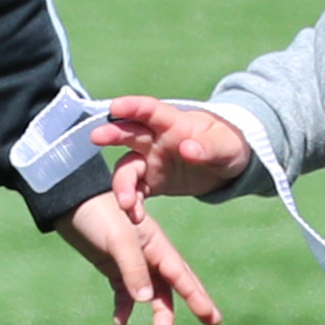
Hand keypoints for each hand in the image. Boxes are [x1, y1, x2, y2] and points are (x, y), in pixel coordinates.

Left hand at [59, 191, 221, 324]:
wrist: (70, 202)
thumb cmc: (98, 215)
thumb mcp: (118, 240)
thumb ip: (133, 269)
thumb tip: (145, 300)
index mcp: (156, 244)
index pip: (181, 274)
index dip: (197, 296)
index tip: (211, 317)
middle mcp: (149, 254)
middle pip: (173, 284)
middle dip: (193, 303)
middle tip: (212, 322)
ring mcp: (131, 262)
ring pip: (151, 293)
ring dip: (158, 312)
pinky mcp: (113, 268)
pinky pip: (124, 292)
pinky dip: (124, 306)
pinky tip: (120, 321)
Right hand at [91, 97, 252, 211]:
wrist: (226, 167)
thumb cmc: (227, 146)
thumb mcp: (226, 146)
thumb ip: (208, 147)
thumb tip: (187, 148)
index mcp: (173, 123)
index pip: (150, 110)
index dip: (132, 106)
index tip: (115, 107)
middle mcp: (155, 140)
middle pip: (128, 134)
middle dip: (112, 133)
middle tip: (96, 137)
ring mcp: (149, 161)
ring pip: (127, 169)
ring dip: (122, 184)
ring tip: (127, 204)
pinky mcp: (151, 183)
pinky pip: (135, 193)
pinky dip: (132, 204)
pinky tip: (136, 218)